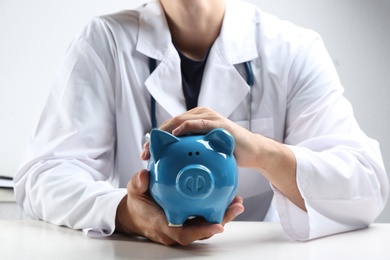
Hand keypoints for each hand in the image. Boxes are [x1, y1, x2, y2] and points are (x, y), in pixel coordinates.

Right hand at [115, 169, 243, 245]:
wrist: (135, 214)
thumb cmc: (136, 204)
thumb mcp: (134, 191)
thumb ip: (138, 183)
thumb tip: (144, 174)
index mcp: (162, 225)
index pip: (183, 233)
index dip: (202, 230)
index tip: (218, 225)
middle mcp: (175, 230)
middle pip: (202, 231)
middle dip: (221, 220)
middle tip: (237, 206)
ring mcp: (182, 227)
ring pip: (205, 226)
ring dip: (223, 215)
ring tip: (237, 201)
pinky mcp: (187, 223)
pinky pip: (203, 219)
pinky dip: (216, 210)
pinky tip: (226, 197)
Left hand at [140, 107, 304, 210]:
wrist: (252, 152)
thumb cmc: (228, 152)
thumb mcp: (205, 153)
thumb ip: (191, 154)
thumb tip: (171, 169)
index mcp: (194, 120)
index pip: (169, 127)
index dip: (155, 139)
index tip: (144, 153)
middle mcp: (200, 115)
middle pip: (170, 124)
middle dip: (155, 138)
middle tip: (145, 153)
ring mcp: (209, 117)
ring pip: (180, 121)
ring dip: (165, 133)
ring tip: (154, 147)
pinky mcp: (218, 124)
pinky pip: (199, 124)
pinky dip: (185, 127)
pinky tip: (175, 135)